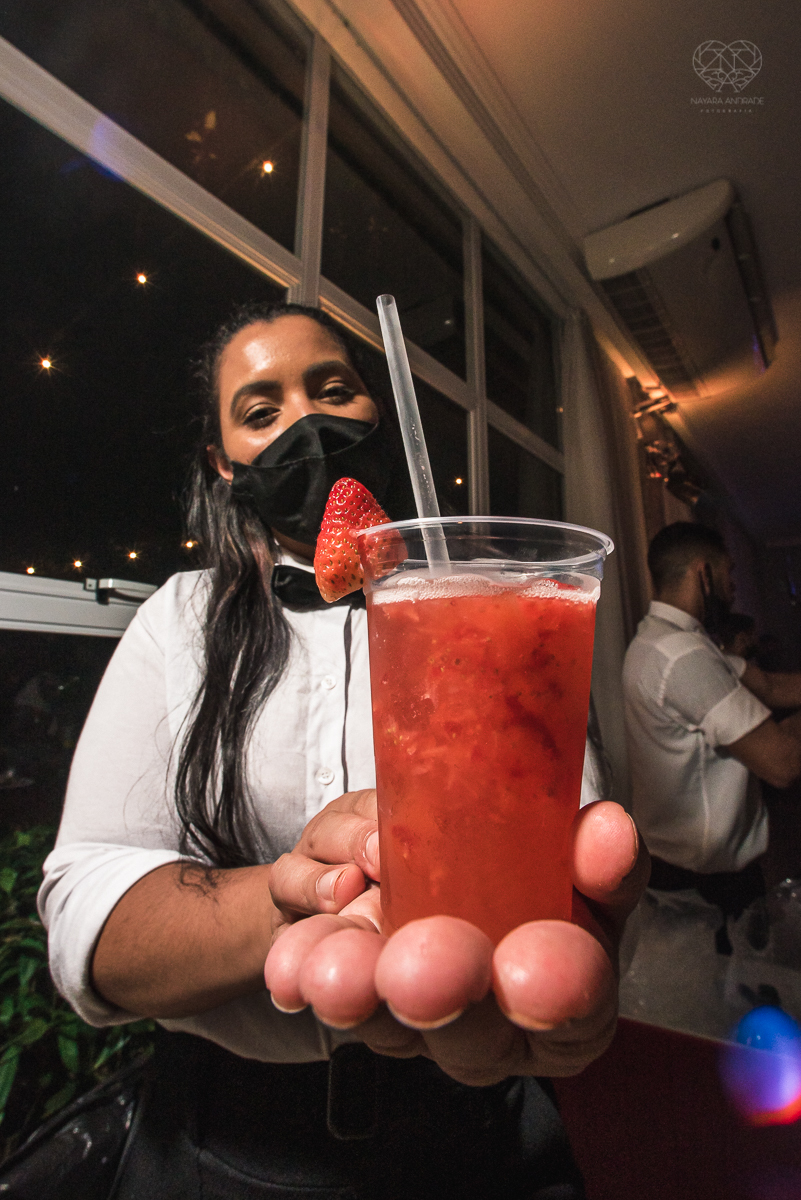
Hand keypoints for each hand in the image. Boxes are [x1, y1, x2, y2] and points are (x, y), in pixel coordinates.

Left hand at [264, 800, 648, 1082]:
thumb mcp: (575, 856)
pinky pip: (329, 990)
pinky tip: (291, 960)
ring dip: (356, 987)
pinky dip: (307, 968)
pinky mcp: (361, 1001)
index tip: (531, 973)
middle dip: (443, 997)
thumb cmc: (535, 873)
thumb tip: (606, 830)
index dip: (557, 995)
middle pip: (473, 1034)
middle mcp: (496, 1029)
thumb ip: (591, 850)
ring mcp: (422, 1024)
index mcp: (571, 997)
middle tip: (418, 968)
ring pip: (386, 1021)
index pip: (577, 1012)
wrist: (458, 864)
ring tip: (333, 966)